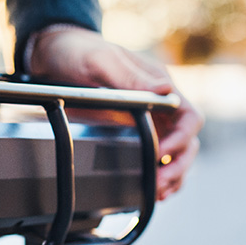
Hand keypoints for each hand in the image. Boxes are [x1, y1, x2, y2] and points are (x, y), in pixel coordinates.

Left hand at [27, 27, 202, 199]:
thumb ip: (131, 76)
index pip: (189, 117)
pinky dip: (158, 176)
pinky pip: (156, 158)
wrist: (56, 55)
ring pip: (176, 154)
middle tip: (159, 183)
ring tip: (158, 193)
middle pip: (188, 141)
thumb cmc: (80, 51)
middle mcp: (160, 104)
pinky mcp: (134, 132)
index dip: (182, 140)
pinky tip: (151, 190)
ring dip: (172, 176)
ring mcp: (149, 120)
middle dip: (178, 165)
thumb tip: (165, 89)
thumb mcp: (102, 60)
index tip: (161, 154)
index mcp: (159, 84)